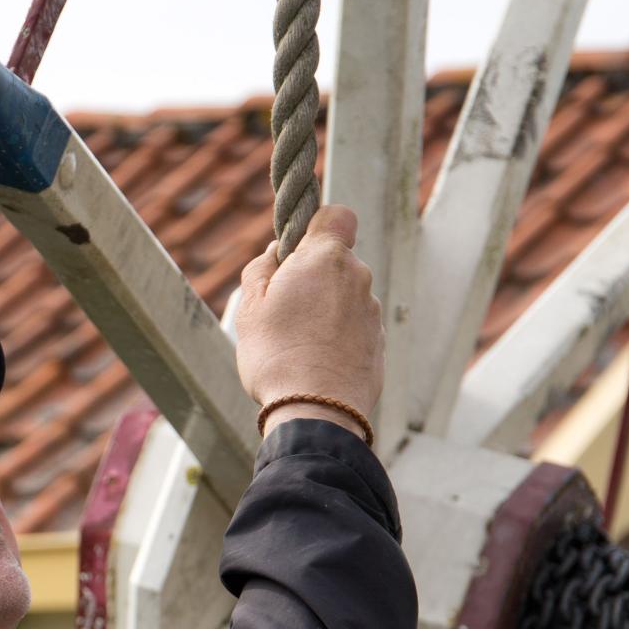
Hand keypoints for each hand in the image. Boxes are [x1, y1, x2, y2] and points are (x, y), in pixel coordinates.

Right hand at [235, 205, 383, 435]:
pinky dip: (338, 334)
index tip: (295, 252)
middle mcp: (358, 278)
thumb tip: (276, 252)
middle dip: (313, 275)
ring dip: (325, 307)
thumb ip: (262, 268)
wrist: (316, 413)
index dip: (316, 226)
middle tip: (283, 307)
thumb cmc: (276, 355)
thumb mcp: (250, 307)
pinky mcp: (379, 343)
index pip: (336, 215)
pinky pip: (354, 325)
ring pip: (345, 294)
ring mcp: (372, 312)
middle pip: (336, 260)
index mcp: (326, 259)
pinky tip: (317, 359)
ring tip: (298, 341)